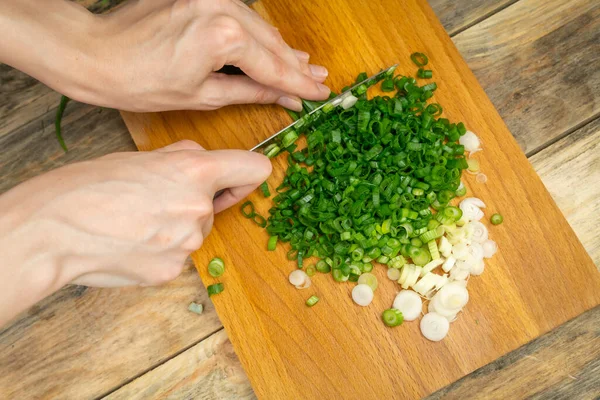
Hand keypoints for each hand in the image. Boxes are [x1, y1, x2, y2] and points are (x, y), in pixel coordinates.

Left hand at [0, 0, 329, 112]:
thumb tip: (283, 96)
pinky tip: (270, 46)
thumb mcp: (202, 94)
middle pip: (271, 42)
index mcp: (224, 34)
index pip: (273, 65)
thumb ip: (250, 90)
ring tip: (302, 67)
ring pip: (258, 27)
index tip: (319, 94)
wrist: (94, 52)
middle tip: (319, 81)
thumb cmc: (139, 81)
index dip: (298, 83)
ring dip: (278, 50)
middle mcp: (222, 6)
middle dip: (295, 65)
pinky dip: (255, 35)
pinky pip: (238, 16)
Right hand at [0, 140, 270, 323]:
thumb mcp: (141, 156)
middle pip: (216, 204)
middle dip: (195, 201)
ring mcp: (189, 244)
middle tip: (154, 199)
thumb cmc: (89, 186)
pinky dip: (162, 250)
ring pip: (196, 230)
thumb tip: (203, 162)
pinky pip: (179, 255)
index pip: (254, 169)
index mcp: (194, 173)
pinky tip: (133, 243)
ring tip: (136, 222)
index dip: (250, 172)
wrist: (53, 230)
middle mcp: (199, 209)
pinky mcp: (174, 270)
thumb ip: (182, 159)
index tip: (240, 178)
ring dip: (177, 226)